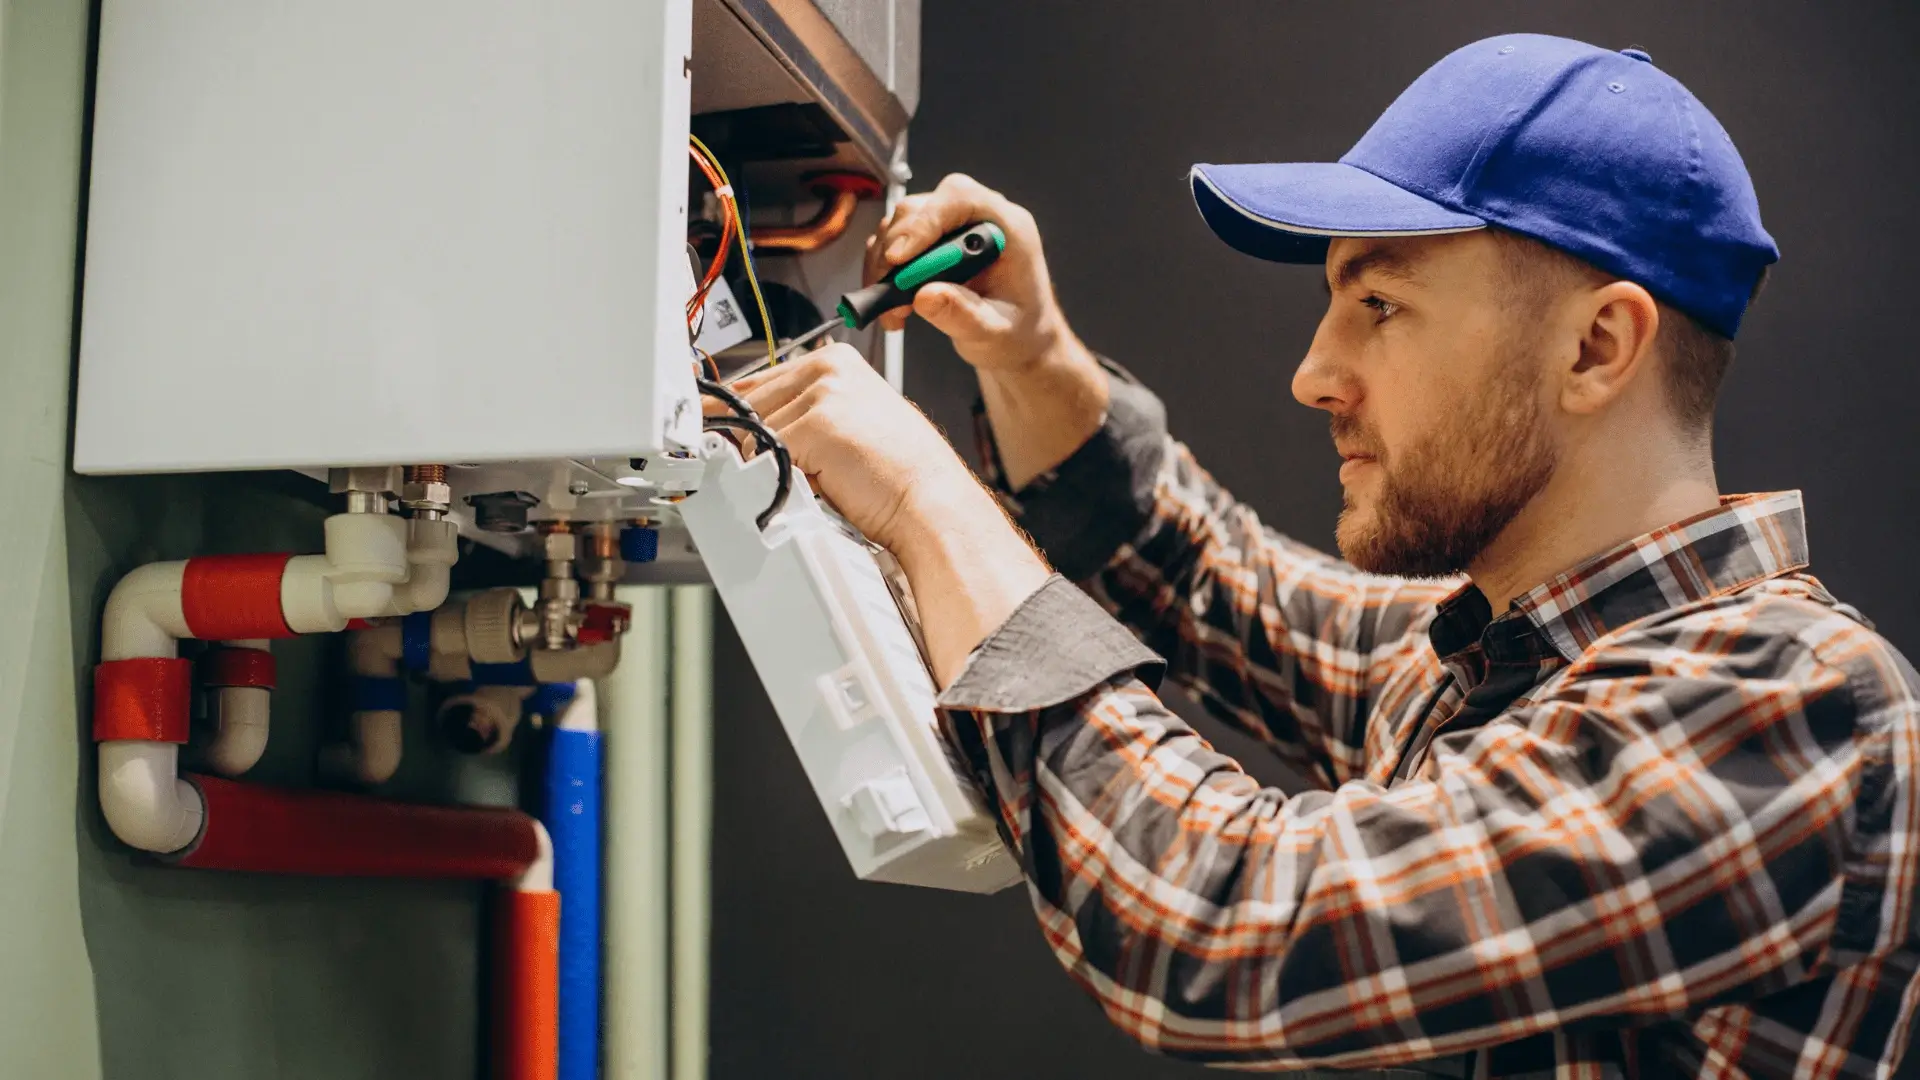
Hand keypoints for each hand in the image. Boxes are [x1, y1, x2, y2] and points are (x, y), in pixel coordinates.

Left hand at [729, 344, 1052, 684]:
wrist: (931, 504)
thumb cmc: (898, 475)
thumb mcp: (846, 426)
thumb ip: (800, 414)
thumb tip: (742, 428)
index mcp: (835, 361)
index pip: (758, 381)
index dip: (737, 415)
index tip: (720, 432)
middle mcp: (828, 367)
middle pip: (747, 406)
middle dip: (755, 444)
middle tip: (790, 471)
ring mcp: (822, 392)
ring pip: (752, 433)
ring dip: (773, 464)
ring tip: (819, 478)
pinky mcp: (816, 423)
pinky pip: (764, 455)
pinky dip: (782, 477)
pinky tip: (819, 485)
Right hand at [868, 174, 1108, 488]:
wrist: (1024, 351)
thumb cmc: (1020, 340)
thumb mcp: (996, 335)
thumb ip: (964, 316)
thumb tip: (930, 295)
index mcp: (1008, 227)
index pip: (959, 200)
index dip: (925, 224)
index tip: (901, 258)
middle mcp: (982, 219)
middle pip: (923, 208)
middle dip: (897, 249)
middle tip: (886, 292)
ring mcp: (957, 230)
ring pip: (903, 226)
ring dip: (886, 266)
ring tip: (889, 309)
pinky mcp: (936, 246)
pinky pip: (899, 247)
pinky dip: (887, 275)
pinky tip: (893, 309)